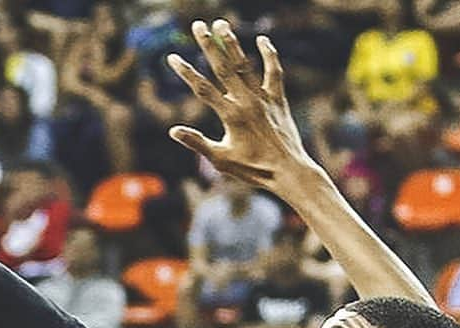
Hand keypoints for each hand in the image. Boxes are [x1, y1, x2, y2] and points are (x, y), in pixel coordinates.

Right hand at [167, 19, 311, 191]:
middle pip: (223, 67)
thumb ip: (197, 142)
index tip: (172, 57)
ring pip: (245, 64)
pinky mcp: (278, 99)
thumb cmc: (252, 170)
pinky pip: (273, 72)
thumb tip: (173, 131)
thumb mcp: (220, 160)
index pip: (202, 88)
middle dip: (209, 45)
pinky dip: (269, 55)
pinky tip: (262, 40)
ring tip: (222, 23)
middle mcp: (246, 102)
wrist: (287, 171)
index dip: (186, 72)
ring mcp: (263, 98)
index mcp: (230, 116)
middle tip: (198, 25)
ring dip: (233, 43)